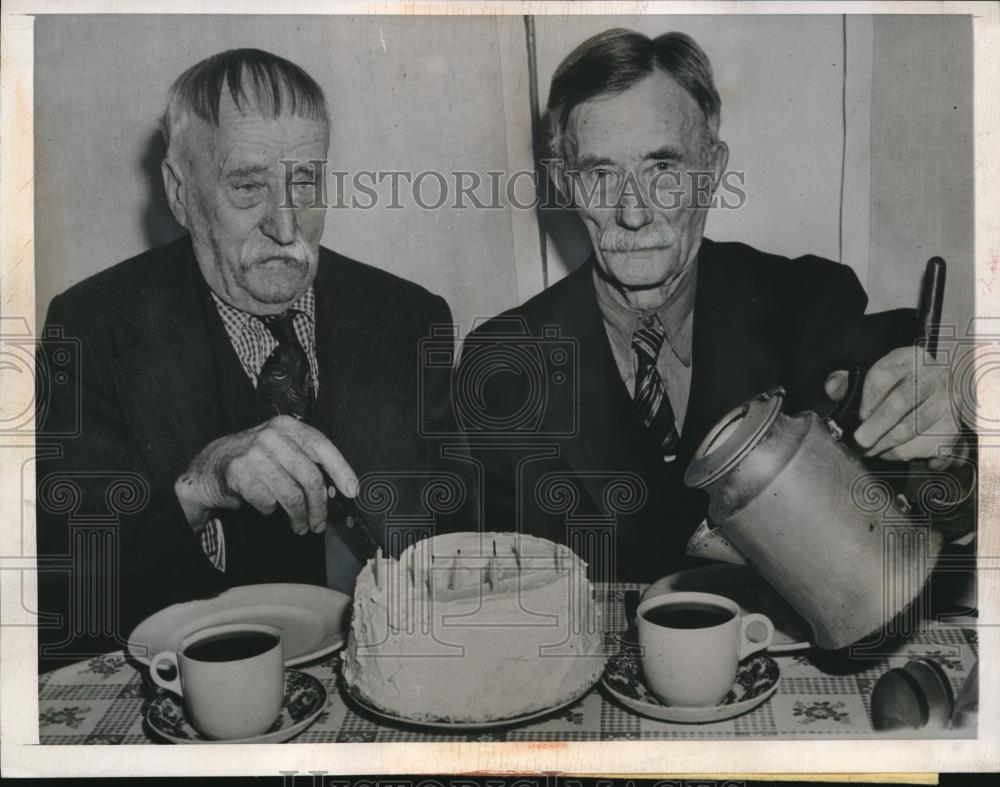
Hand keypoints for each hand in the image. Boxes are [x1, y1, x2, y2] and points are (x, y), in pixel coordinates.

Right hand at [174, 415, 357, 534]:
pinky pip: (268, 502)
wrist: (210, 466)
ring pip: (291, 494)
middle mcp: (272, 436)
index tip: (352, 491)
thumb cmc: (256, 461)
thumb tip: (337, 489)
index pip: (322, 446)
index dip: (340, 469)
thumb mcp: (282, 450)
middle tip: (320, 524)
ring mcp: (254, 453)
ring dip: (299, 516)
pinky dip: (270, 511)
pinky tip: (266, 507)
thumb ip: (307, 463)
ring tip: (301, 526)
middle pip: (309, 476)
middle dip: (319, 506)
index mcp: (287, 426)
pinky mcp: (239, 473)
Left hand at [824, 347, 963, 466]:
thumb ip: (848, 383)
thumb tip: (832, 387)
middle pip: (900, 401)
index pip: (884, 375)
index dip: (868, 399)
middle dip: (876, 426)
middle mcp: (933, 375)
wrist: (936, 400)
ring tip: (869, 450)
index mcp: (909, 358)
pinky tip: (890, 451)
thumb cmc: (898, 389)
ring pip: (912, 427)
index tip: (860, 416)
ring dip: (885, 443)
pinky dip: (903, 453)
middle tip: (860, 441)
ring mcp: (947, 400)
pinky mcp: (953, 425)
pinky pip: (924, 444)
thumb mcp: (873, 378)